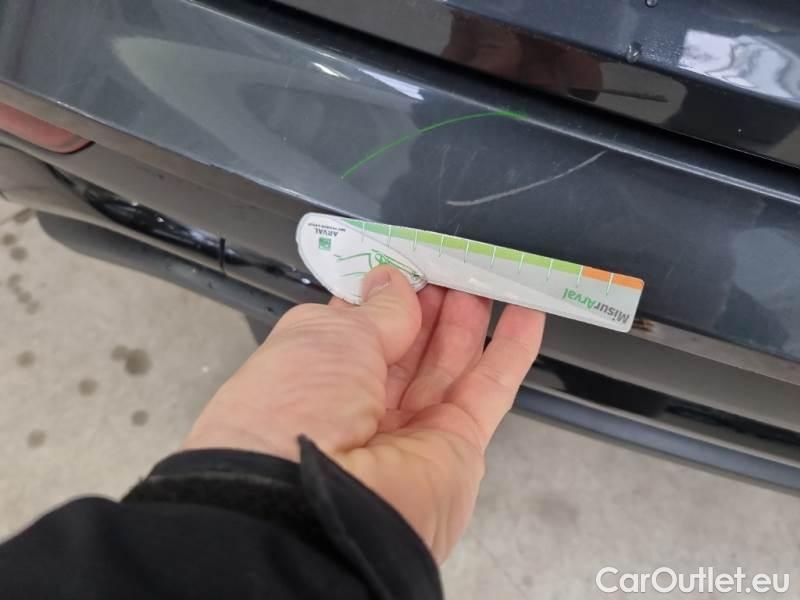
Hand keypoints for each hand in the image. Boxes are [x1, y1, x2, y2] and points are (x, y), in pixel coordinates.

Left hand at [183, 266, 544, 560]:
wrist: (313, 507)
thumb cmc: (295, 407)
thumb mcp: (326, 337)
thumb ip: (375, 309)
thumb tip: (394, 282)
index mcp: (317, 378)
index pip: (359, 327)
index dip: (386, 292)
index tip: (411, 261)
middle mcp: (361, 406)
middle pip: (407, 345)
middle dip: (431, 302)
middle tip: (454, 262)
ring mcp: (412, 428)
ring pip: (449, 363)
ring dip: (469, 318)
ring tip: (488, 275)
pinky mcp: (457, 446)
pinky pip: (490, 390)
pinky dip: (512, 351)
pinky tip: (527, 312)